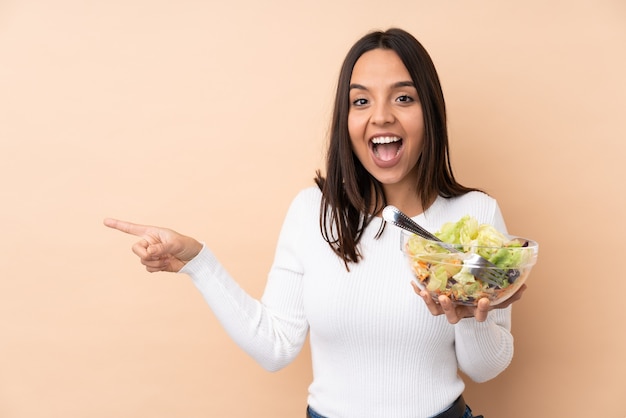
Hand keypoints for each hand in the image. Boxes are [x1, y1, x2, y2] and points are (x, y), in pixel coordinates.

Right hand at [104, 218, 202, 272]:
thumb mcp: (175, 244)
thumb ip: (161, 248)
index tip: (105, 221)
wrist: (193, 258)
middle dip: (145, 254)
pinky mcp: (155, 264)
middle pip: (135, 249)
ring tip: (166, 259)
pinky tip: (166, 264)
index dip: (118, 225)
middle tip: (155, 255)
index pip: (132, 228)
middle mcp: (149, 242)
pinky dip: (156, 268)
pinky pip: (148, 269)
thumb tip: (149, 252)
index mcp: (152, 232)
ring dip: (154, 262)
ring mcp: (151, 254)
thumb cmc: (185, 245)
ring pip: (142, 261)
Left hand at [412, 282, 526, 323]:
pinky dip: (420, 291)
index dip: (481, 311)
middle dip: (447, 308)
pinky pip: (426, 298)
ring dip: (430, 301)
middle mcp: (459, 312)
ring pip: (436, 310)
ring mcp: (447, 308)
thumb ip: (511, 295)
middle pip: (452, 316)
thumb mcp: (499, 298)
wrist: (471, 300)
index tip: (484, 301)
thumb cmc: (485, 299)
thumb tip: (524, 287)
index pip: (480, 315)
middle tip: (445, 298)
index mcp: (475, 312)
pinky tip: (414, 282)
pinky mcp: (436, 300)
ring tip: (425, 291)